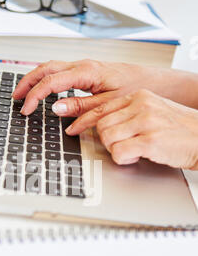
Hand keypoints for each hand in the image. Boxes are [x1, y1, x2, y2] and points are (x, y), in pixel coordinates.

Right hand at [13, 59, 197, 114]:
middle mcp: (83, 66)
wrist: (153, 82)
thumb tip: (56, 109)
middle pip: (46, 68)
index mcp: (87, 71)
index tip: (25, 109)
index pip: (51, 82)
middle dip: (27, 82)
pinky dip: (47, 80)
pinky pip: (61, 72)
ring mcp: (84, 67)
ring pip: (52, 68)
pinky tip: (45, 90)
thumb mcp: (108, 104)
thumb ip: (81, 107)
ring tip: (24, 93)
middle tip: (15, 97)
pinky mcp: (87, 72)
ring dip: (35, 79)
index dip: (35, 96)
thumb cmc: (135, 89)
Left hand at [67, 89, 197, 169]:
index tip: (74, 129)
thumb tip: (103, 123)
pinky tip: (138, 156)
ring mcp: (146, 121)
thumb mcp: (153, 111)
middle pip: (101, 125)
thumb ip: (129, 113)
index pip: (101, 107)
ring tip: (133, 150)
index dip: (84, 121)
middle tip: (121, 145)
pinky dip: (124, 158)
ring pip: (107, 138)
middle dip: (106, 140)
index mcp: (139, 97)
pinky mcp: (150, 140)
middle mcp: (141, 105)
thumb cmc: (179, 129)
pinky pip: (120, 152)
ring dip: (115, 150)